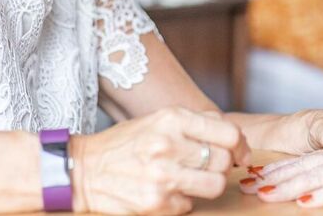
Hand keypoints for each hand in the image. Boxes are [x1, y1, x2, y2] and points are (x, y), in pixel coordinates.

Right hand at [70, 107, 250, 214]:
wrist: (83, 170)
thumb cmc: (125, 144)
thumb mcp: (158, 120)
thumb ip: (195, 125)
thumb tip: (235, 141)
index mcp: (172, 118)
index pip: (228, 132)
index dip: (239, 145)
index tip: (239, 153)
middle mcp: (168, 144)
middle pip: (222, 160)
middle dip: (221, 166)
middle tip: (208, 167)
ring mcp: (162, 175)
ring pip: (214, 185)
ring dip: (207, 185)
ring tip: (190, 180)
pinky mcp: (156, 202)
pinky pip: (190, 204)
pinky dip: (182, 200)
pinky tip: (165, 191)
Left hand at [239, 141, 322, 207]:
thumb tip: (314, 190)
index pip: (308, 160)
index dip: (281, 168)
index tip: (255, 177)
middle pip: (307, 166)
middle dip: (276, 177)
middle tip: (247, 187)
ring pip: (320, 174)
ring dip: (290, 186)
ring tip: (264, 195)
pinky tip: (305, 203)